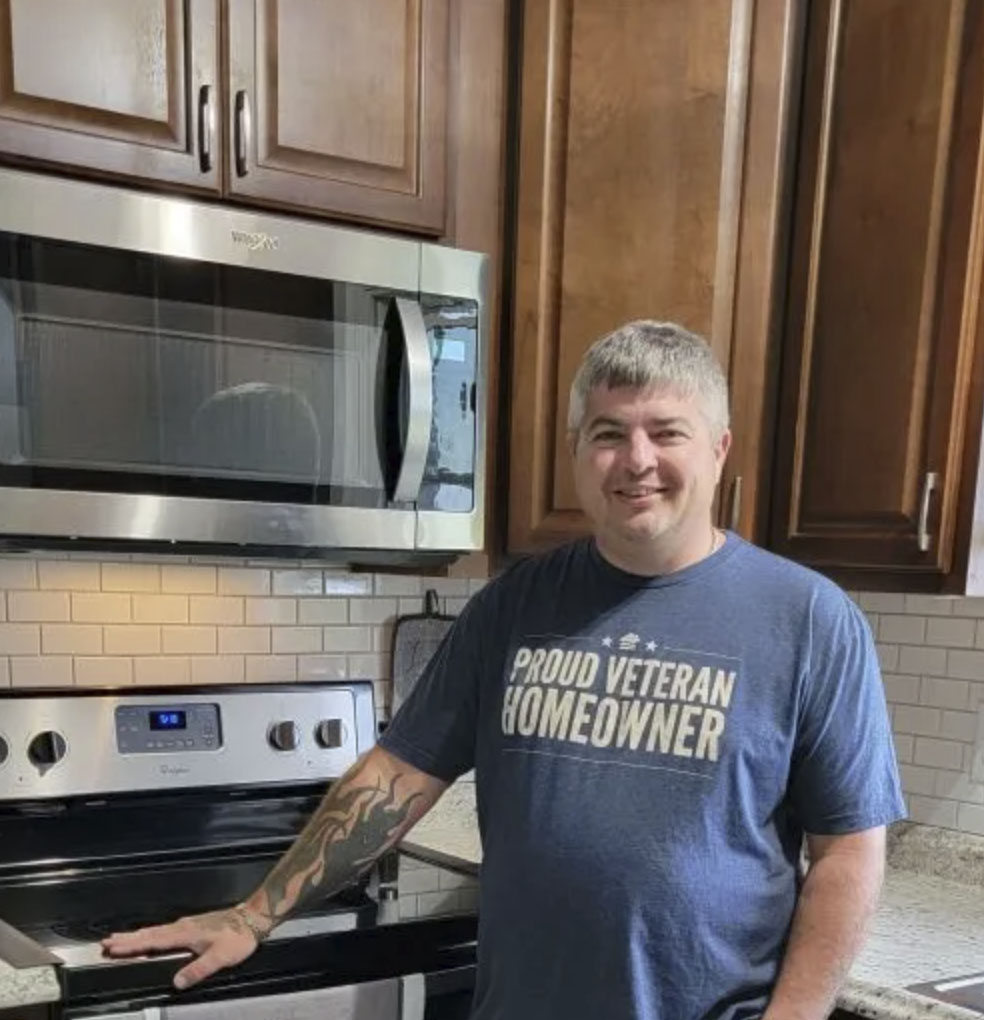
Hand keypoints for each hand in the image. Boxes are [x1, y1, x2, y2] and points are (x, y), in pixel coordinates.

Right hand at [101, 906, 266, 988]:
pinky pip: (165, 931)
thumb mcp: (220, 957)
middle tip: (107, 942)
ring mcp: (187, 925)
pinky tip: (149, 937)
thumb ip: (198, 970)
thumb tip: (177, 982)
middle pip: (150, 934)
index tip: (114, 947)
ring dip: (137, 935)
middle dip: (128, 939)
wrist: (252, 918)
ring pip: (156, 931)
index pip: (153, 941)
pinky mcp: (192, 925)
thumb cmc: (238, 936)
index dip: (133, 946)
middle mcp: (183, 927)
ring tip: (120, 939)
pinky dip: (151, 934)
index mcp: (185, 934)